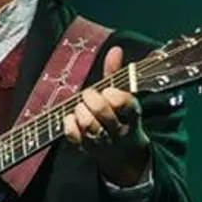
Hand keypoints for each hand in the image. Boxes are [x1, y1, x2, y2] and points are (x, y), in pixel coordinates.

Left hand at [63, 46, 150, 185]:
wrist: (124, 152)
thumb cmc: (120, 116)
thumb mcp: (123, 95)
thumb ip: (115, 73)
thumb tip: (115, 49)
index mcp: (132, 114)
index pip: (124, 103)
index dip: (112, 94)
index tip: (108, 91)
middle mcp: (119, 130)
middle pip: (102, 112)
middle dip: (91, 99)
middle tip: (88, 96)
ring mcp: (103, 142)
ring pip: (89, 125)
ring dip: (81, 111)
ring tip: (81, 107)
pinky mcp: (87, 150)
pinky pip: (74, 136)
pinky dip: (70, 125)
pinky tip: (72, 118)